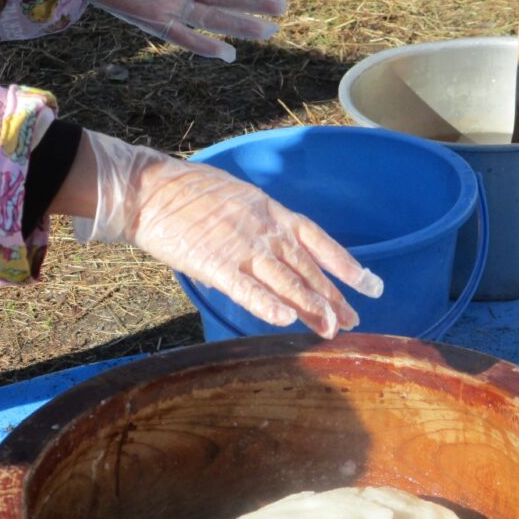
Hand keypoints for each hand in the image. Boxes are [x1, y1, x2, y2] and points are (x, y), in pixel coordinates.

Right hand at [70, 131, 383, 338]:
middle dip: (333, 297)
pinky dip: (265, 305)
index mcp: (272, 212)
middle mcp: (265, 231)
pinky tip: (284, 321)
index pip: (319, 241)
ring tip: (331, 329)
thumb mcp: (236, 202)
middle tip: (354, 320)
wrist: (149, 189)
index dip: (345, 265)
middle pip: (308, 269)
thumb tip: (266, 262)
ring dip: (310, 306)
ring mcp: (242, 247)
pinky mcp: (214, 263)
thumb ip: (256, 230)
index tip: (369, 285)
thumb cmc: (188, 194)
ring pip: (285, 281)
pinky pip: (245, 289)